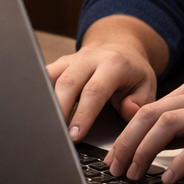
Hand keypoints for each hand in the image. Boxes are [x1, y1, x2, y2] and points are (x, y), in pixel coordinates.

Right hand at [47, 15, 167, 140]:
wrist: (120, 47)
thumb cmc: (133, 72)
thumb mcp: (146, 86)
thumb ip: (139, 102)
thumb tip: (128, 112)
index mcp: (113, 64)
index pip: (95, 91)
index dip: (83, 115)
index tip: (74, 136)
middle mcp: (89, 59)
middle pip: (67, 83)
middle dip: (60, 112)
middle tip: (57, 137)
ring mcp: (71, 60)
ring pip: (50, 78)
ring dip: (45, 103)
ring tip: (44, 127)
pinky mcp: (59, 64)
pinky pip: (43, 77)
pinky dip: (38, 94)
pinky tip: (36, 113)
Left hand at [105, 83, 183, 183]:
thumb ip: (182, 125)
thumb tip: (142, 135)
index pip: (147, 110)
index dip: (125, 135)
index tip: (113, 161)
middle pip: (150, 115)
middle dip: (127, 144)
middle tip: (115, 171)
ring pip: (168, 125)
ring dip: (145, 152)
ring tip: (135, 175)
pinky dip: (178, 161)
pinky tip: (168, 178)